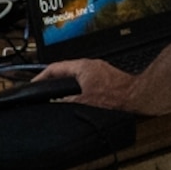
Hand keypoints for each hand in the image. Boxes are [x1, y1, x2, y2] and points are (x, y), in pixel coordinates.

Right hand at [35, 58, 168, 114]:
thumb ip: (66, 102)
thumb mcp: (84, 102)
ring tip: (58, 94)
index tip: (34, 83)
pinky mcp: (107, 79)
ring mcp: (100, 71)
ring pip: (76, 76)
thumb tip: (55, 104)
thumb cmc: (115, 97)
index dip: (42, 76)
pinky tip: (78, 98)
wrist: (137, 97)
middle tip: (43, 89)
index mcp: (82, 67)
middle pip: (65, 70)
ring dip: (66, 85)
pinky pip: (86, 81)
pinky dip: (78, 88)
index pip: (55, 68)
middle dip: (54, 80)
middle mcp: (91, 65)